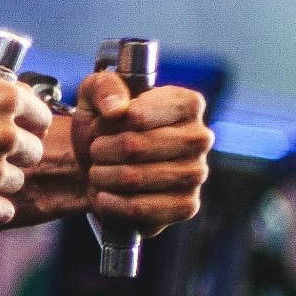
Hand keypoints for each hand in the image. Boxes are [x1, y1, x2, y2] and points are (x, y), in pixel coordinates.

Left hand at [72, 73, 213, 235]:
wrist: (100, 166)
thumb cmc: (104, 125)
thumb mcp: (95, 94)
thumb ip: (105, 87)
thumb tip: (117, 108)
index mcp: (185, 103)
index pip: (138, 114)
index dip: (110, 123)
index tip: (102, 124)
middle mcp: (199, 137)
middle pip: (135, 146)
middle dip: (102, 150)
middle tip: (97, 150)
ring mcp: (197, 173)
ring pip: (135, 178)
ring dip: (104, 176)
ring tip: (99, 171)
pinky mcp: (187, 206)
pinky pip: (142, 209)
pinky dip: (113, 203)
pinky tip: (105, 196)